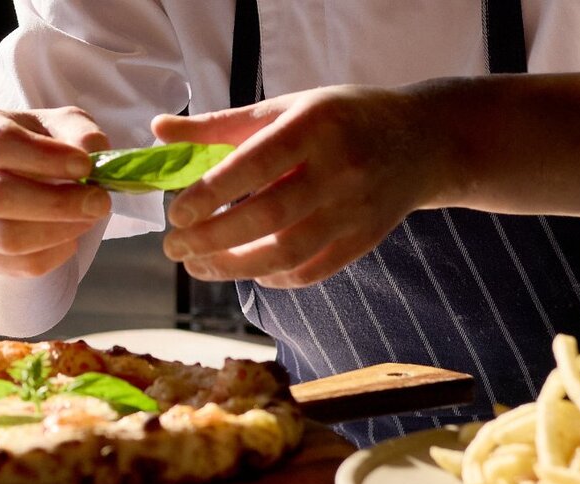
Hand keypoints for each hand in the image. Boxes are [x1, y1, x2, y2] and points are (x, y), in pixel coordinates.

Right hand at [0, 106, 111, 277]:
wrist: (14, 181)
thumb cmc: (42, 147)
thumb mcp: (64, 126)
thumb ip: (81, 133)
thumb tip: (91, 156)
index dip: (45, 157)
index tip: (85, 166)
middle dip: (57, 203)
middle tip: (99, 202)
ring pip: (7, 238)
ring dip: (59, 231)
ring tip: (88, 218)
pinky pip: (20, 264)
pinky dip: (56, 254)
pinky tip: (70, 237)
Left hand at [152, 85, 446, 287]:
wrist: (421, 141)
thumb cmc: (339, 119)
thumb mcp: (284, 109)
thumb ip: (220, 125)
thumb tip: (159, 131)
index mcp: (314, 126)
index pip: (253, 166)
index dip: (209, 195)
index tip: (175, 214)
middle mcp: (338, 169)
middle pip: (267, 217)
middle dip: (211, 240)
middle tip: (174, 248)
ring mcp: (354, 210)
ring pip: (286, 253)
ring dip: (233, 267)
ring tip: (197, 266)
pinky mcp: (364, 240)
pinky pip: (312, 272)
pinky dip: (272, 278)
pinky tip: (246, 271)